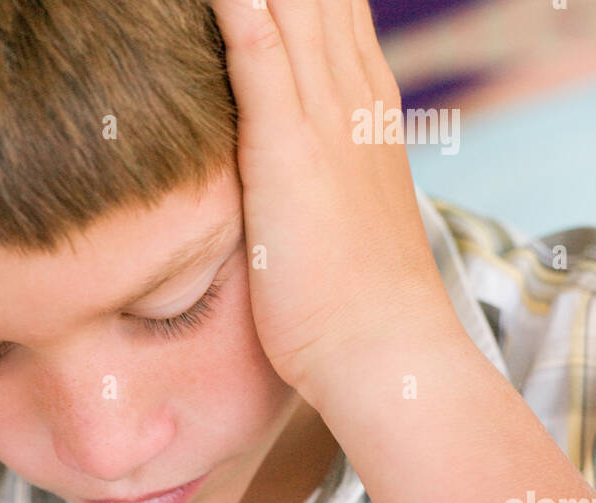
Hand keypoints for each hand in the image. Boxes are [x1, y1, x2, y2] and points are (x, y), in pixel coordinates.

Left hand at [209, 0, 460, 407]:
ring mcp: (322, 117)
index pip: (330, 11)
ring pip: (291, 3)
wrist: (380, 350)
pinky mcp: (288, 148)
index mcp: (361, 109)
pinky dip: (239, 5)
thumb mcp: (333, 219)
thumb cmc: (351, 306)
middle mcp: (348, 96)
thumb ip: (309, 178)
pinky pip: (259, 50)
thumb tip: (278, 180)